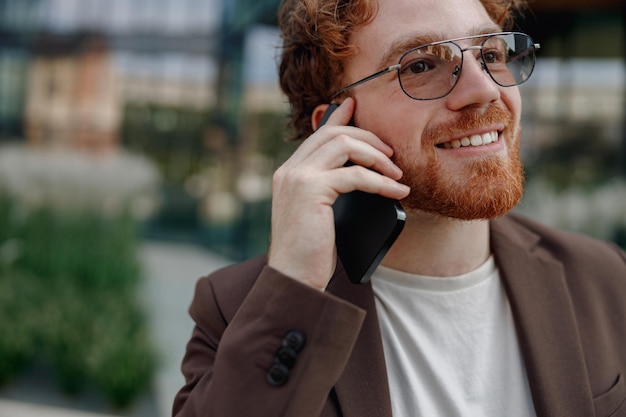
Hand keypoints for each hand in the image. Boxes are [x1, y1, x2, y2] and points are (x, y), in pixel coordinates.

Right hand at [268, 98, 409, 289]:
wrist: (293, 278)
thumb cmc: (310, 253)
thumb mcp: (319, 214)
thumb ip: (330, 190)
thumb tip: (363, 176)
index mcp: (289, 174)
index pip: (317, 136)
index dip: (337, 116)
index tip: (354, 104)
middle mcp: (289, 170)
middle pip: (334, 133)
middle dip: (368, 138)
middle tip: (392, 153)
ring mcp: (297, 177)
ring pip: (345, 145)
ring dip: (377, 156)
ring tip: (397, 172)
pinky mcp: (310, 190)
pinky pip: (355, 175)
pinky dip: (381, 182)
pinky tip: (396, 191)